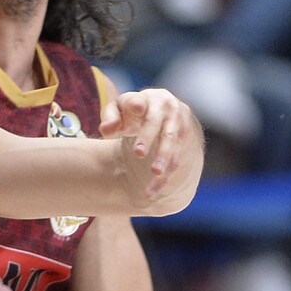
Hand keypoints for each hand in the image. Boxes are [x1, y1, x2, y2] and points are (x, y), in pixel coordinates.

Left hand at [99, 88, 201, 206]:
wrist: (164, 111)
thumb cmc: (134, 111)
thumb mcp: (120, 109)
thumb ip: (111, 117)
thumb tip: (105, 130)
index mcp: (150, 98)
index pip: (142, 102)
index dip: (138, 105)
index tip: (136, 107)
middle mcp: (169, 108)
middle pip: (158, 122)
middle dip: (149, 137)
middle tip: (138, 153)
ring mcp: (180, 124)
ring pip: (172, 143)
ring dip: (164, 159)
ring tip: (155, 174)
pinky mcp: (185, 141)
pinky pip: (176, 161)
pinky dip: (165, 177)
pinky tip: (152, 191)